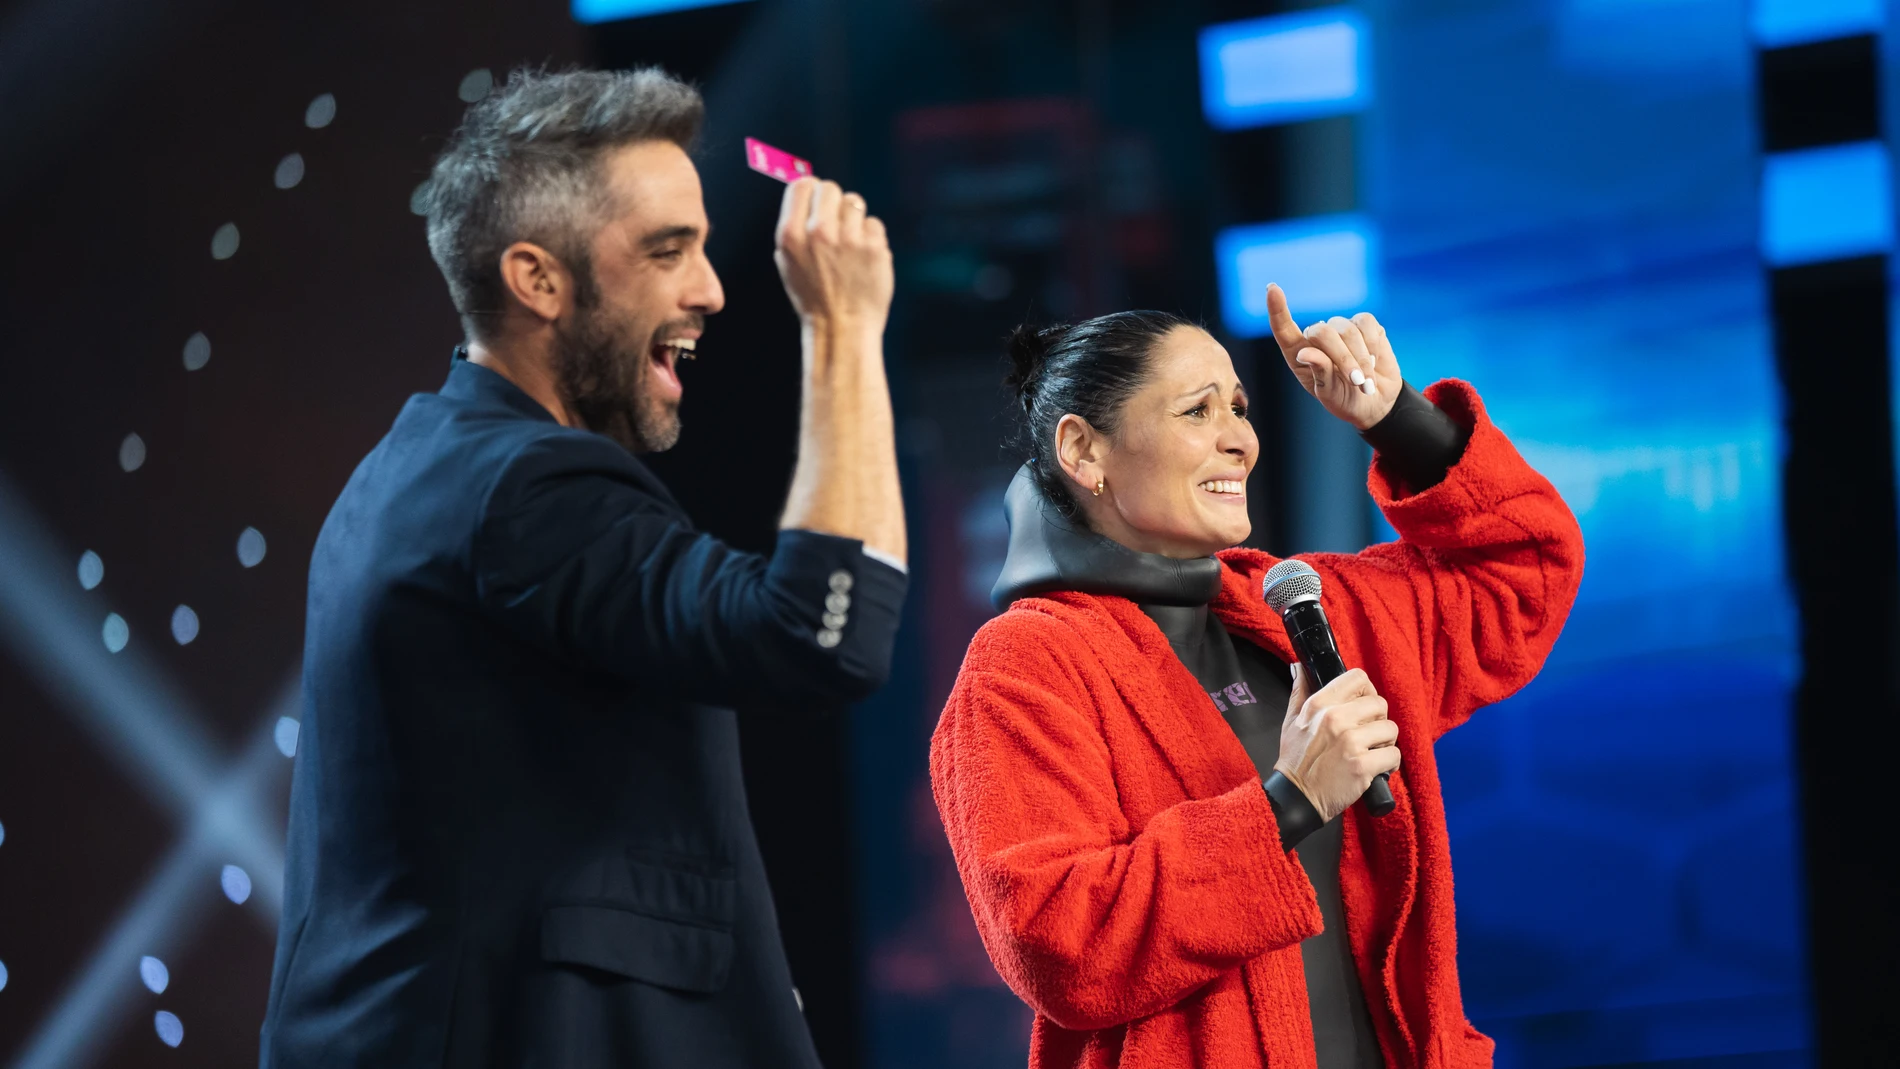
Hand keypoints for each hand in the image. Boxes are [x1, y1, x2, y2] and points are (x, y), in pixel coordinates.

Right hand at [774, 177, 893, 329]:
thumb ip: (795, 227)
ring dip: (854, 219)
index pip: (802, 185)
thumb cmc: (814, 297)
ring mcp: (849, 238)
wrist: (842, 327)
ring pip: (855, 202)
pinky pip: (874, 223)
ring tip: (850, 245)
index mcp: (791, 235)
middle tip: (836, 225)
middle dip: (834, 202)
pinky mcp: (874, 246)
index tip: (818, 204)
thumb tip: (807, 194)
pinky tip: (864, 258)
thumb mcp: (788, 262)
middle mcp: (819, 232)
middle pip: (830, 188)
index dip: (812, 192)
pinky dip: (871, 238)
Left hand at [1265, 283, 1399, 431]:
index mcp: (1298, 353)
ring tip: (1365, 381)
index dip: (1277, 308)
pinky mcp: (1364, 324)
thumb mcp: (1329, 393)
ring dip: (1360, 358)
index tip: (1272, 288)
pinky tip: (1373, 361)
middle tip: (1356, 380)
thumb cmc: (1344, 399)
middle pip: (1322, 331)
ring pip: (1347, 329)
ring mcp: (1340, 328)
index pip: (1283, 328)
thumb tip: (1304, 352)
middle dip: (1342, 358)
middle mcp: (1316, 336)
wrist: (1376, 401)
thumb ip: (1319, 373)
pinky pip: (1366, 323)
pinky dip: (1372, 345)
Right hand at [1273, 665, 1401, 822]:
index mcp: (1320, 704)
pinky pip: (1394, 755)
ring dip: (1386, 742)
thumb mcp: (1291, 720)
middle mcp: (1336, 719)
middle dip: (1378, 720)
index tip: (1364, 706)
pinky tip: (1376, 768)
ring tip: (1372, 752)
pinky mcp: (1362, 766)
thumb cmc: (1295, 759)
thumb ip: (1300, 691)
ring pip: (1391, 729)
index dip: (1366, 691)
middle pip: (1379, 704)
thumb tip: (1300, 667)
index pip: (1358, 678)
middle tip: (1367, 735)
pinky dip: (1389, 764)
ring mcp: (1351, 743)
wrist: (1296, 796)